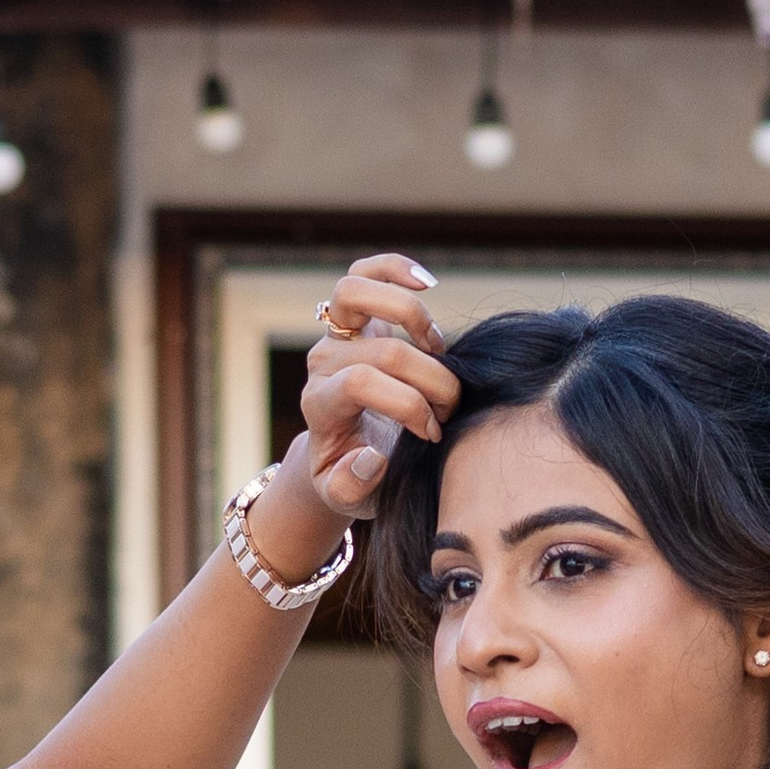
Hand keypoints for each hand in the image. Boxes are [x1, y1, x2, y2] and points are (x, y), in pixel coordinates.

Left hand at [299, 253, 458, 515]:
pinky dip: (394, 269)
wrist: (345, 457)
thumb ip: (351, 488)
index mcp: (319, 406)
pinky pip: (365, 272)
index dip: (408, 403)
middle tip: (450, 408)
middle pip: (382, 350)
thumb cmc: (354, 479)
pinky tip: (426, 284)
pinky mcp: (354, 314)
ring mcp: (336, 334)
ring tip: (437, 349)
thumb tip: (369, 457)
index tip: (433, 433)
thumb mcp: (349, 499)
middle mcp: (323, 363)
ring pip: (356, 292)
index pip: (362, 383)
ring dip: (413, 319)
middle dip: (430, 380)